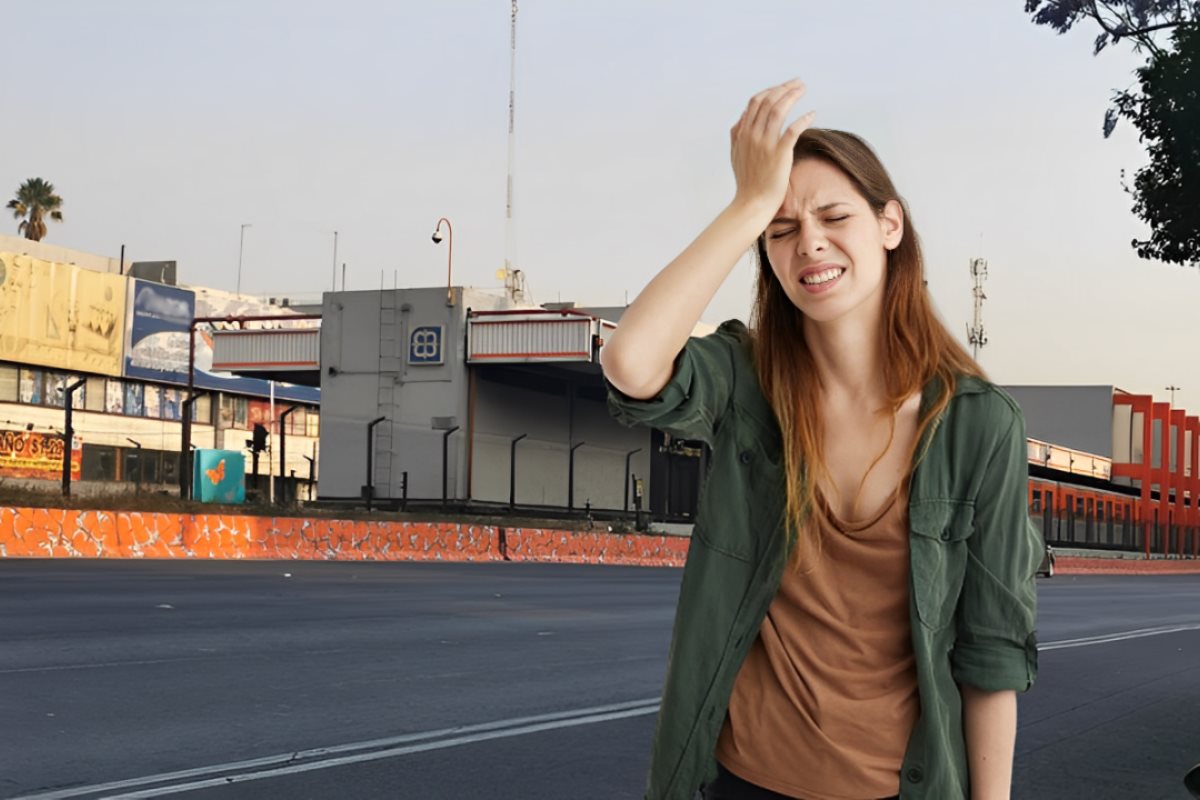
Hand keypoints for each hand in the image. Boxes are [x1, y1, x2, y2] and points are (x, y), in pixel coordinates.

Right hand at [729, 79, 815, 218]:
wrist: (753, 202)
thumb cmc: (747, 181)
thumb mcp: (735, 155)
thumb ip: (736, 134)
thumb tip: (741, 118)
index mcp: (742, 133)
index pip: (755, 102)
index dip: (771, 90)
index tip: (784, 87)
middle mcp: (752, 135)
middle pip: (768, 102)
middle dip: (784, 88)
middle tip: (798, 83)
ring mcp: (765, 144)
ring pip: (779, 110)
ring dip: (792, 96)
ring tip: (803, 90)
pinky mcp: (779, 154)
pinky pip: (793, 130)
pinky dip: (803, 119)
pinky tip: (812, 114)